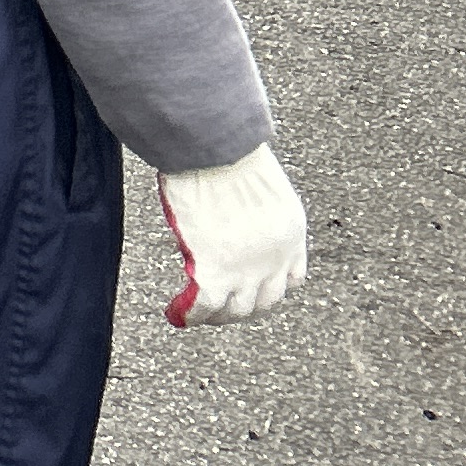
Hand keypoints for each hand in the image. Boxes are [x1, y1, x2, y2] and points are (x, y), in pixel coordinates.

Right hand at [158, 145, 307, 325]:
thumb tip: (229, 209)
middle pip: (264, 301)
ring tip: (196, 313)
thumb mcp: (259, 181)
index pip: (291, 278)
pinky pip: (203, 306)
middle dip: (243, 308)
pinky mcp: (215, 270)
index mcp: (291, 234)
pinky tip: (174, 314)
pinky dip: (188, 314)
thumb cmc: (227, 149)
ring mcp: (247, 269)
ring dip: (216, 316)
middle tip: (221, 308)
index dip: (270, 286)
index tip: (252, 286)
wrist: (214, 148)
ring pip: (235, 310)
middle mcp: (275, 258)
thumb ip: (253, 207)